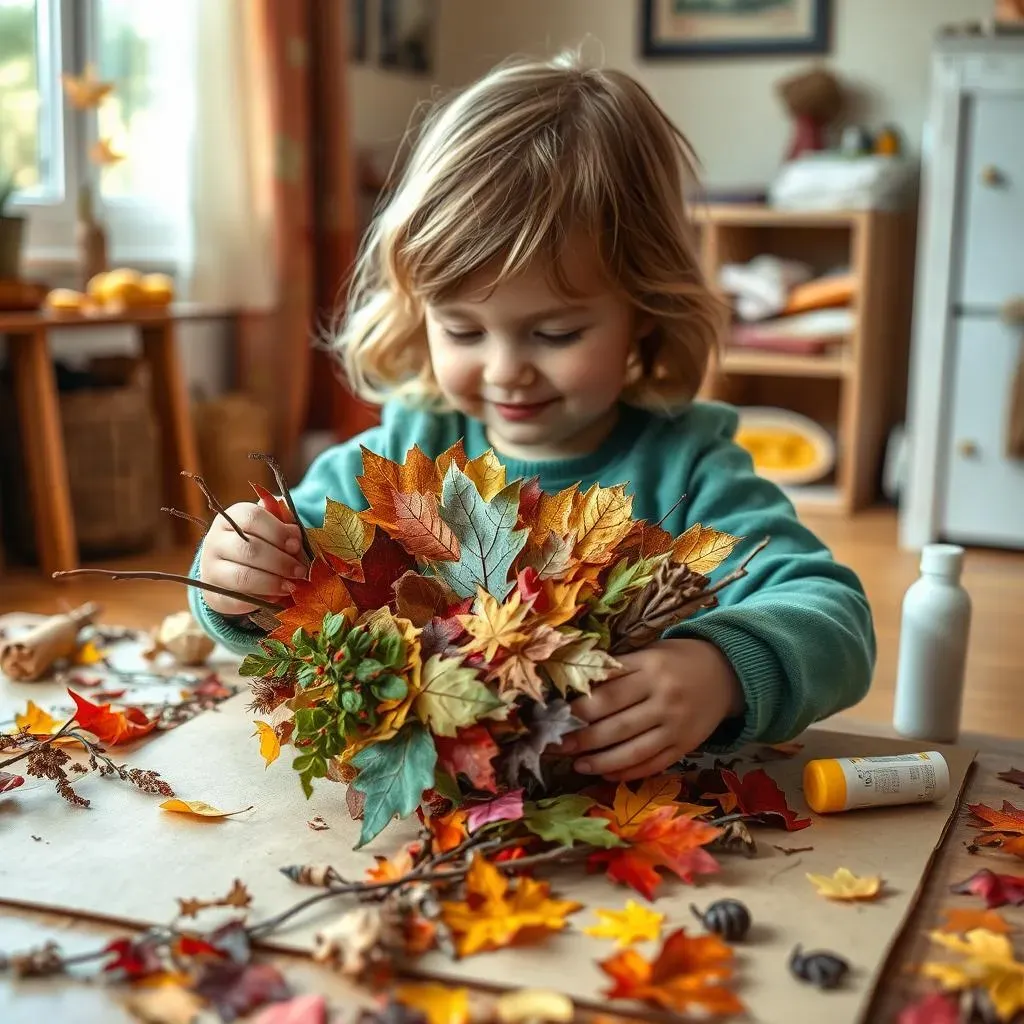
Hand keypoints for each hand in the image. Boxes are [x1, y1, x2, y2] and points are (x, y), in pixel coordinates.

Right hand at [198, 499, 306, 615]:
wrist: (228, 574)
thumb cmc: (257, 545)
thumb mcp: (271, 531)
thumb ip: (284, 529)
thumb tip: (294, 534)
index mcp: (231, 518)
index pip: (253, 517)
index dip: (278, 532)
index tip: (295, 545)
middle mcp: (215, 540)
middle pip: (249, 548)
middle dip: (280, 561)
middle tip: (299, 571)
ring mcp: (211, 569)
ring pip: (243, 576)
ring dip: (272, 582)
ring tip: (291, 586)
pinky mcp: (214, 594)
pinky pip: (238, 599)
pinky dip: (260, 599)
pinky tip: (275, 597)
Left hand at [557, 639, 744, 781]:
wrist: (725, 672)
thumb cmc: (674, 660)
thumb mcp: (647, 654)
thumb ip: (617, 672)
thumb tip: (576, 692)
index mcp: (649, 669)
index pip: (607, 693)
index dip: (578, 708)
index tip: (555, 717)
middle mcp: (663, 698)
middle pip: (616, 725)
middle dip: (582, 738)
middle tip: (557, 745)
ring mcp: (676, 725)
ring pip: (633, 751)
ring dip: (601, 762)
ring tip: (577, 765)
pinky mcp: (686, 746)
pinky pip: (653, 764)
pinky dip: (628, 772)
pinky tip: (607, 774)